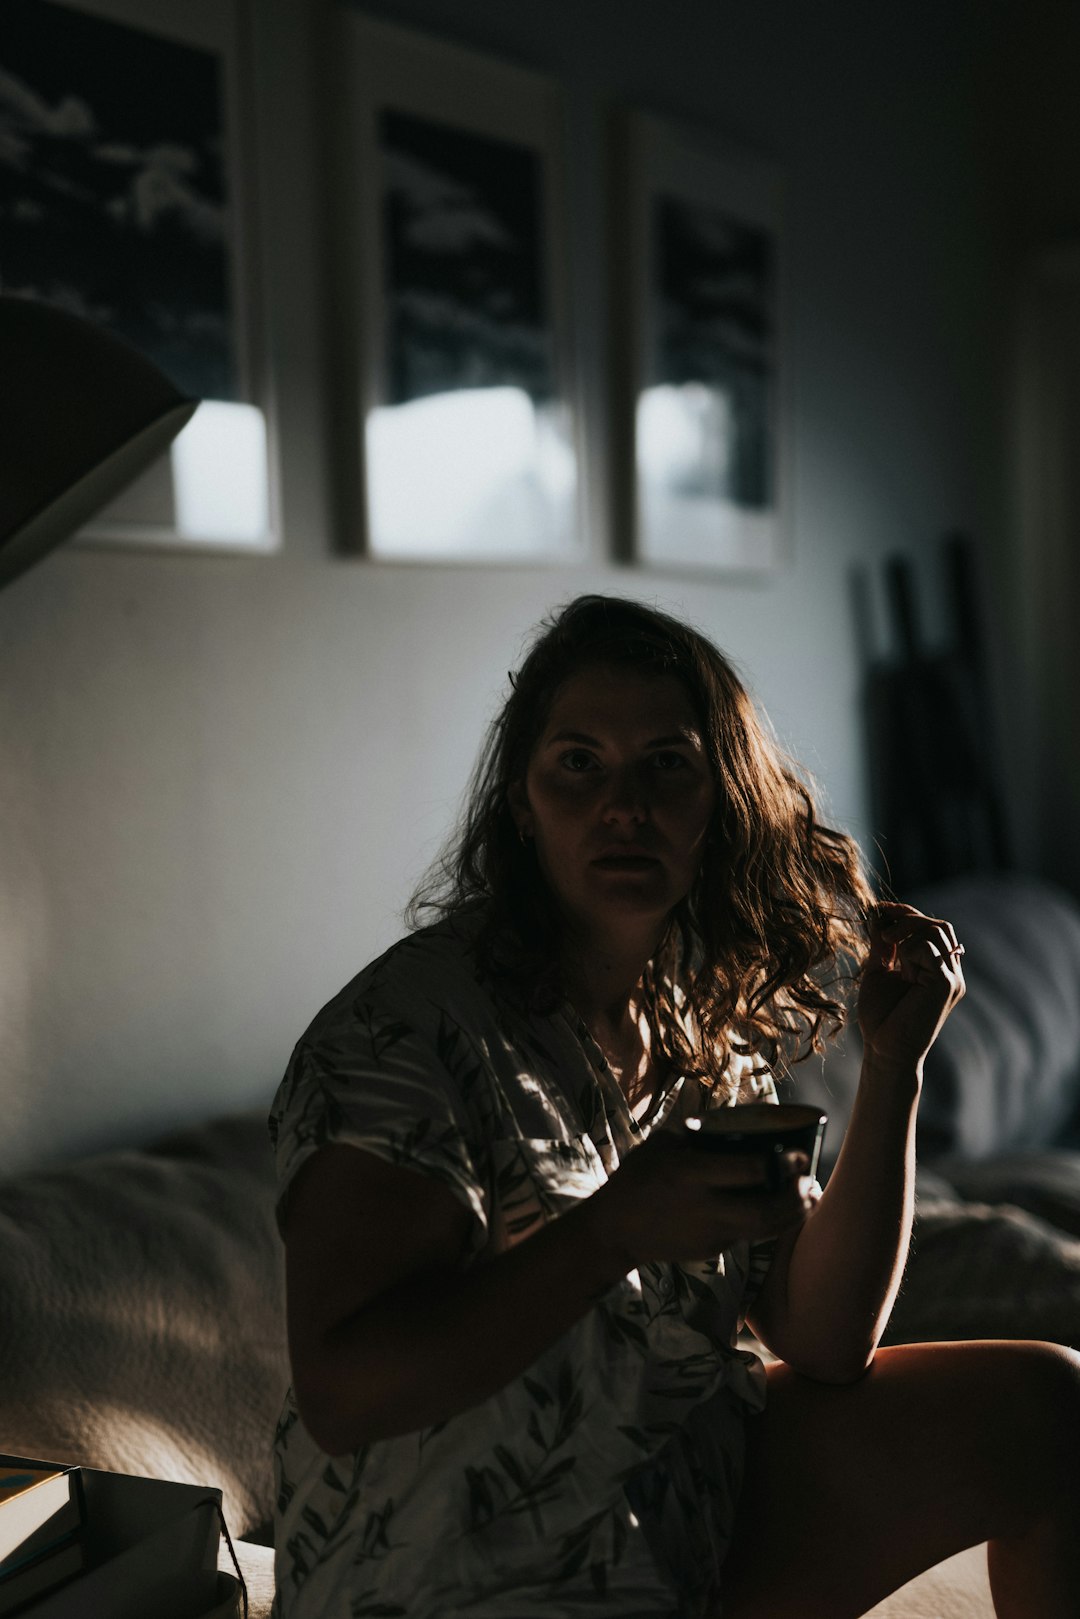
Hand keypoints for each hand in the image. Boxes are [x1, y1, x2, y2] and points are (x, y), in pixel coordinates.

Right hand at [582, 1130, 817, 1270]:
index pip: (748, 1171)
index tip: (799, 1155)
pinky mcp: (712, 1250)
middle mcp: (704, 1206)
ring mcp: (710, 1233)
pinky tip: (782, 1209)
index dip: (781, 1165)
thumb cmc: (638, 1177)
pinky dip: (770, 1223)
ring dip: (794, 1215)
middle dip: (796, 1198)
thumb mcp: (662, 1145)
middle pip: (765, 1210)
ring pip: (765, 1230)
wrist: (615, 1230)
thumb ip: (697, 1135)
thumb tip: (736, 1119)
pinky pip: (749, 1235)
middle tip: (810, 1181)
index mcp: (691, 1173)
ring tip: (810, 1198)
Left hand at [857, 903, 965, 1077]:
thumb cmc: (881, 1017)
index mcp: (937, 970)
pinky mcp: (948, 985)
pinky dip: (909, 949)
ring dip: (907, 931)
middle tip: (884, 926)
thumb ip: (883, 945)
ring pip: (937, 930)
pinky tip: (900, 970)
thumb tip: (880, 915)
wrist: (884, 1049)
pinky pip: (930, 947)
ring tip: (888, 949)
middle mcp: (950, 973)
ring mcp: (952, 979)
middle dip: (909, 917)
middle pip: (939, 925)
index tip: (881, 910)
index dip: (907, 914)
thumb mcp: (878, 971)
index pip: (931, 929)